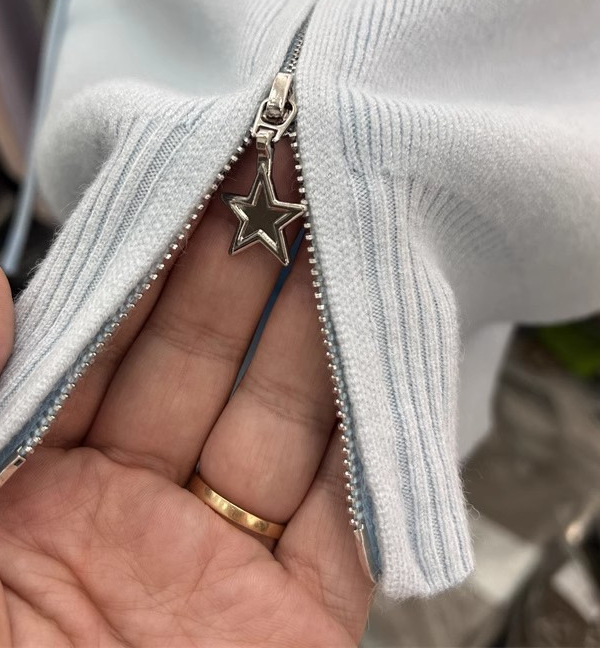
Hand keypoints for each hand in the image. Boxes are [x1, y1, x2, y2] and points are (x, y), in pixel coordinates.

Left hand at [0, 143, 371, 646]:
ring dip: (314, 334)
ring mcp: (216, 568)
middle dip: (243, 277)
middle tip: (274, 188)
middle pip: (201, 371)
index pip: (104, 352)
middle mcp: (129, 517)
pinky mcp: (292, 624)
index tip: (185, 191)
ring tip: (339, 242)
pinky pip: (345, 521)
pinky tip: (377, 358)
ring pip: (280, 426)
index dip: (148, 268)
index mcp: (33, 494)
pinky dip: (367, 444)